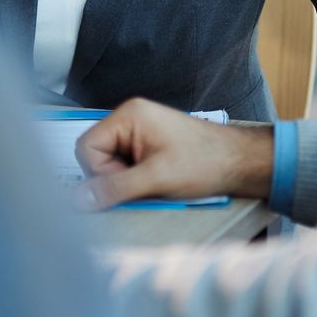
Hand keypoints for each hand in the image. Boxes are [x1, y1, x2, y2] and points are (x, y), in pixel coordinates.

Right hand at [73, 98, 275, 209]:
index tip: (126, 183)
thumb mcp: (156, 178)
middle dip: (113, 177)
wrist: (239, 162)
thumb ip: (115, 188)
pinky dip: (136, 180)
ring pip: (110, 164)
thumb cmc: (204, 162)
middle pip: (95, 156)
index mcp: (128, 116)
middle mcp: (129, 119)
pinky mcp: (147, 146)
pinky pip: (125, 166)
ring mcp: (138, 132)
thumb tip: (78, 199)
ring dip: (126, 181)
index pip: (86, 147)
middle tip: (143, 184)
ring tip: (154, 184)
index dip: (99, 172)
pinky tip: (156, 183)